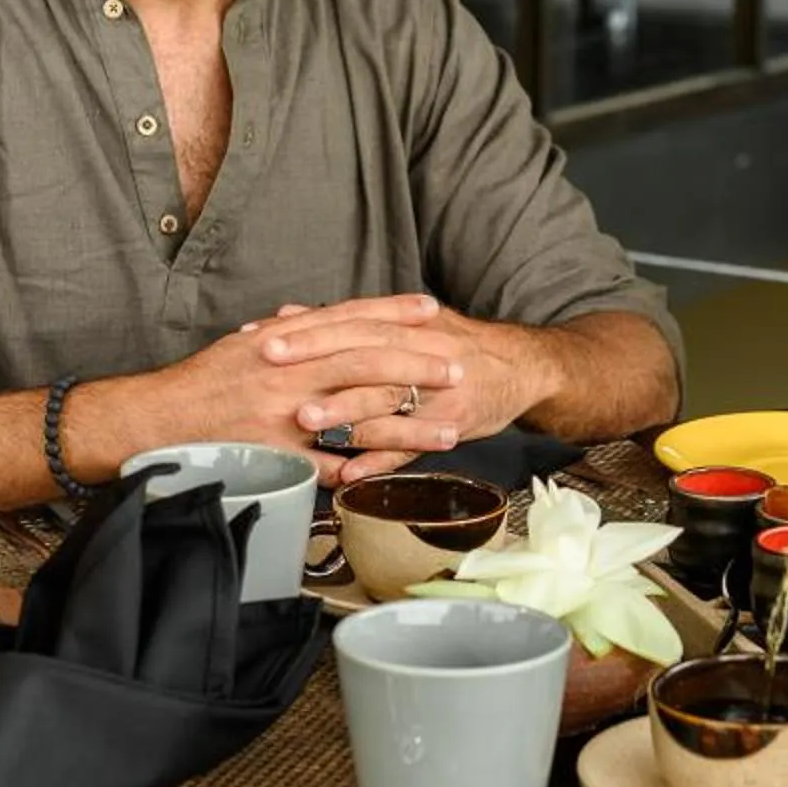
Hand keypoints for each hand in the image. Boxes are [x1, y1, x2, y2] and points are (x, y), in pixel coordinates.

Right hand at [90, 302, 488, 484]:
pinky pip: (328, 468)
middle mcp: (290, 373)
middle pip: (368, 363)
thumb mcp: (245, 344)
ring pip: (360, 419)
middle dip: (418, 364)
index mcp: (285, 341)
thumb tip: (314, 317)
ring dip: (410, 424)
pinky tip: (398, 473)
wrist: (156, 419)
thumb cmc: (202, 382)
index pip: (350, 319)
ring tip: (450, 428)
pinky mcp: (278, 457)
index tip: (433, 309)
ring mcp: (285, 417)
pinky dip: (362, 471)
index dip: (394, 313)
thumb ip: (287, 333)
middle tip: (460, 366)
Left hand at [243, 295, 539, 483]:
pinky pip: (411, 444)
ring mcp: (436, 391)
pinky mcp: (451, 424)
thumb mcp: (408, 322)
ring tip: (307, 420)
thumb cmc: (456, 345)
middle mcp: (420, 351)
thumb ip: (349, 321)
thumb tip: (292, 313)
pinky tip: (349, 472)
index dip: (308, 329)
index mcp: (405, 325)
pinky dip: (379, 458)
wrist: (521, 367)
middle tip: (272, 370)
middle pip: (362, 353)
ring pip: (385, 399)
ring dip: (345, 410)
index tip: (266, 337)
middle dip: (316, 362)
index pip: (350, 322)